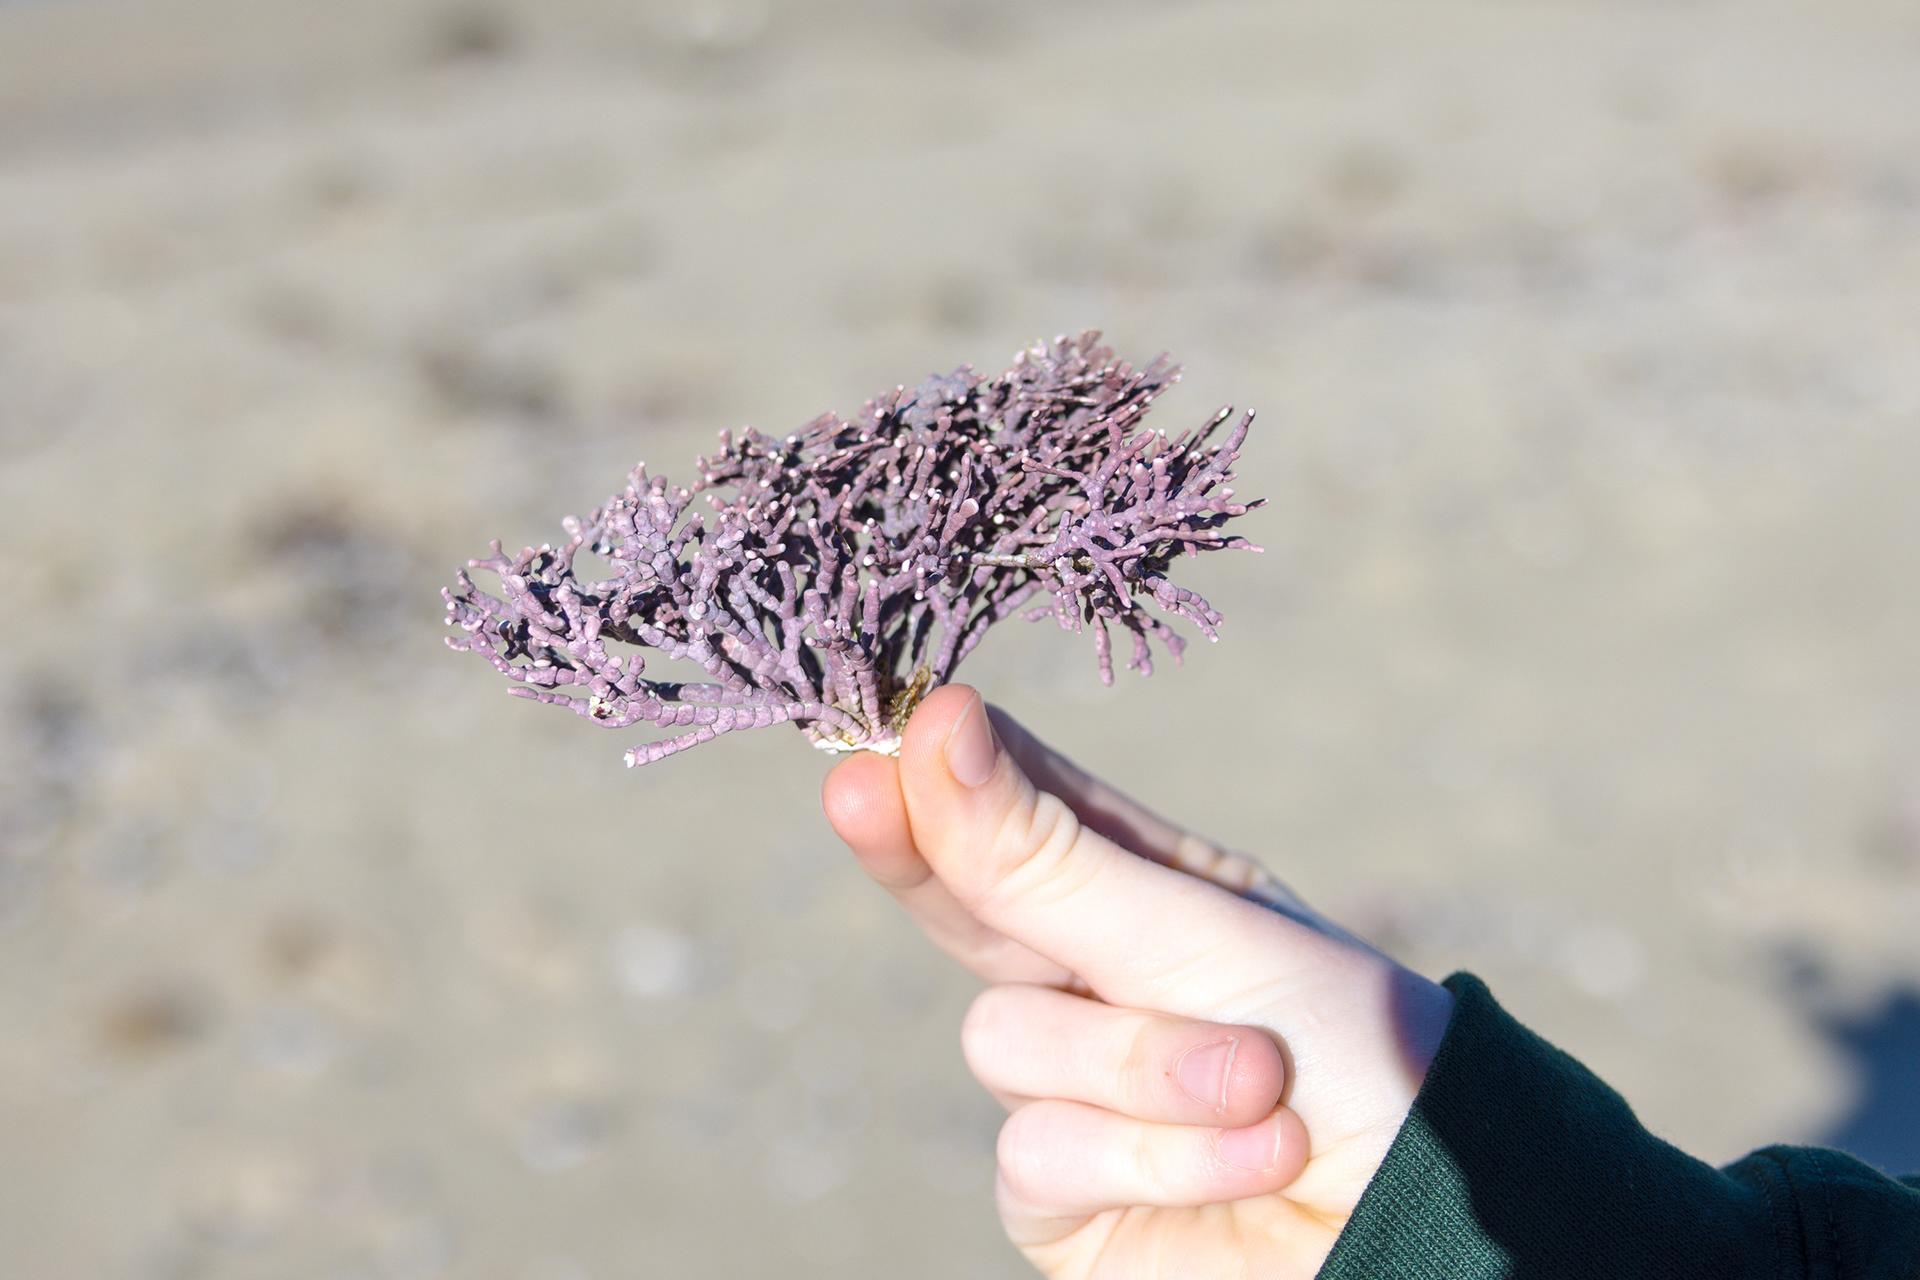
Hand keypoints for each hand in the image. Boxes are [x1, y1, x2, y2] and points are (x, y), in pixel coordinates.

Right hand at [822, 686, 1454, 1277]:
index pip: (1021, 810)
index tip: (894, 732)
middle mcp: (1097, 980)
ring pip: (1002, 1040)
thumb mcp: (1204, 936)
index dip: (946, 774)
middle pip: (965, 904)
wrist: (1437, 1230)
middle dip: (923, 855)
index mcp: (1147, 890)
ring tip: (1257, 1080)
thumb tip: (931, 722)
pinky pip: (1033, 1155)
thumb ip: (1051, 859)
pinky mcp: (1065, 1198)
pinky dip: (1147, 1156)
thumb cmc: (1355, 1056)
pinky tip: (1250, 1156)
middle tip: (862, 789)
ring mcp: (1073, 1091)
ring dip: (1138, 1064)